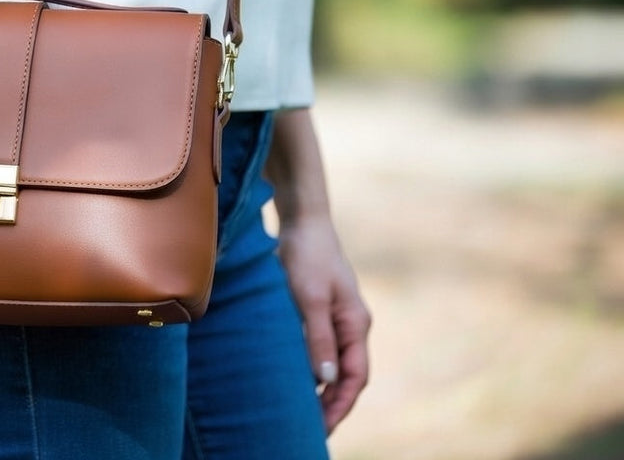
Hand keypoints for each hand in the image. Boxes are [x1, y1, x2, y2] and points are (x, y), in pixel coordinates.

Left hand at [277, 215, 370, 433]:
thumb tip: (326, 380)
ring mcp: (337, 316)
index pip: (355, 378)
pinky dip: (312, 367)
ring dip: (321, 389)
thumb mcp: (310, 298)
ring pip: (334, 363)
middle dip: (332, 405)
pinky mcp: (320, 309)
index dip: (339, 406)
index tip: (321, 429)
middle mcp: (352, 324)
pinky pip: (321, 347)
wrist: (303, 219)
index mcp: (356, 324)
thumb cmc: (307, 255)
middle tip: (310, 430)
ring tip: (302, 413)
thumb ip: (319, 337)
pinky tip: (294, 377)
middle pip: (347, 376)